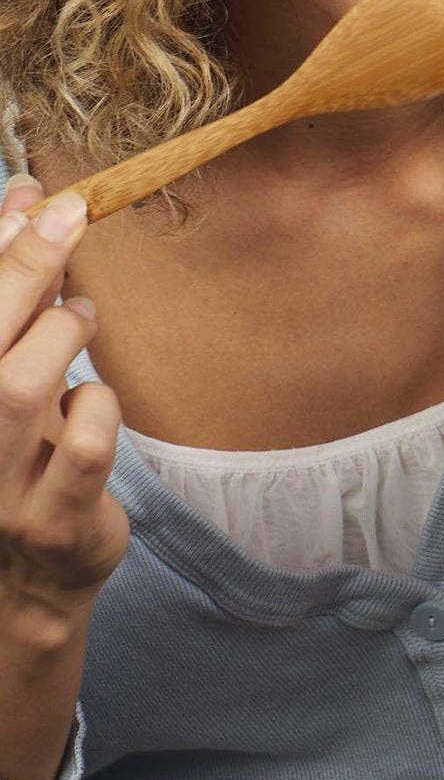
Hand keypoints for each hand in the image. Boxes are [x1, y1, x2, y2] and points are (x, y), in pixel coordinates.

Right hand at [0, 177, 126, 647]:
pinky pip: (83, 451)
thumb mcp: (9, 367)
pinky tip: (94, 400)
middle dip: (25, 266)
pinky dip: (99, 408)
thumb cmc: (18, 453)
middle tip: (71, 215)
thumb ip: (17, 291)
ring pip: (20, 391)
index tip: (33, 195)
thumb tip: (32, 197)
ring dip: (61, 334)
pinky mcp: (52, 526)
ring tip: (80, 316)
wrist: (28, 584)